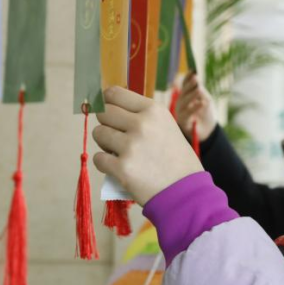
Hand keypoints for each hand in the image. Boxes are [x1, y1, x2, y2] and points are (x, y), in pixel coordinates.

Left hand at [92, 86, 202, 204]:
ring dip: (104, 143)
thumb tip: (108, 105)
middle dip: (106, 123)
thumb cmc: (175, 158)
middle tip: (116, 135)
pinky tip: (118, 167)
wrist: (185, 191)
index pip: (114, 94)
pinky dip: (105, 163)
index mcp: (154, 110)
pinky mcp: (122, 168)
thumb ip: (141, 115)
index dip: (106, 101)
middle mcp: (142, 124)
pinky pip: (98, 158)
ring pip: (98, 134)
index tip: (107, 109)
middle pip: (103, 113)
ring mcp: (131, 146)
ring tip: (120, 152)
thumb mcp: (165, 126)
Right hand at [175, 72, 217, 140]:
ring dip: (192, 95)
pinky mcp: (183, 121)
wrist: (207, 130)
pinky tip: (202, 103)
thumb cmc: (205, 113)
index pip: (185, 84)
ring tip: (199, 89)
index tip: (193, 71)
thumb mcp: (206, 99)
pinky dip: (194, 108)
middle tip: (196, 78)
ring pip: (184, 102)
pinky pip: (187, 114)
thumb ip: (201, 91)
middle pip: (184, 92)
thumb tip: (197, 79)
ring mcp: (180, 112)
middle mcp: (181, 102)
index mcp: (186, 95)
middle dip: (189, 85)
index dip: (188, 78)